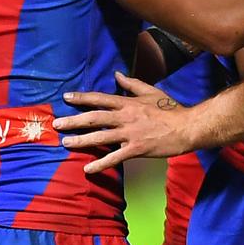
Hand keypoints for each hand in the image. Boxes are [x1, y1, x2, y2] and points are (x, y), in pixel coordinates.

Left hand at [53, 72, 191, 172]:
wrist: (186, 127)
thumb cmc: (170, 109)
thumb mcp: (151, 91)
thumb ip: (132, 84)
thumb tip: (117, 75)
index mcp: (128, 103)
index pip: (100, 99)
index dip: (82, 98)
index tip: (66, 97)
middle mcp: (126, 117)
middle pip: (95, 118)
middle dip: (74, 121)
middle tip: (57, 124)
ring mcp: (130, 133)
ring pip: (100, 137)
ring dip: (81, 140)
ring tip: (65, 143)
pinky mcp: (136, 148)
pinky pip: (115, 157)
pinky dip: (100, 164)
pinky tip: (88, 169)